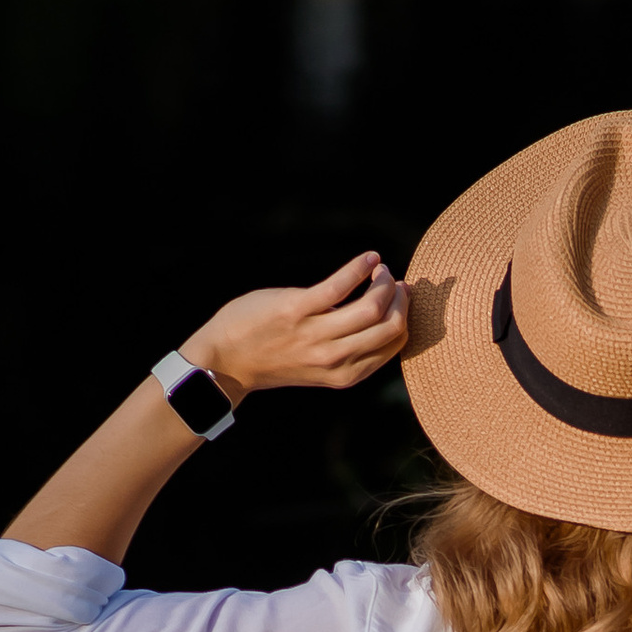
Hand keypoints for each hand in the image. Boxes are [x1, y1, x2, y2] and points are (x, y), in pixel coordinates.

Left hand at [182, 252, 408, 405]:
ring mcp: (316, 334)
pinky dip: (361, 267)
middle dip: (400, 298)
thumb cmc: (274, 356)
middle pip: (391, 325)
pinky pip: (341, 285)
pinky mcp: (298, 309)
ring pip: (372, 305)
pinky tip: (369, 258)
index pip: (395, 343)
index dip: (405, 315)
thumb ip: (348, 350)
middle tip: (393, 280)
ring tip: (379, 269)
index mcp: (346, 374)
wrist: (226, 360)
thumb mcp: (318, 366)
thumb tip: (377, 314)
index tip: (400, 296)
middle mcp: (335, 358)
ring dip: (383, 280)